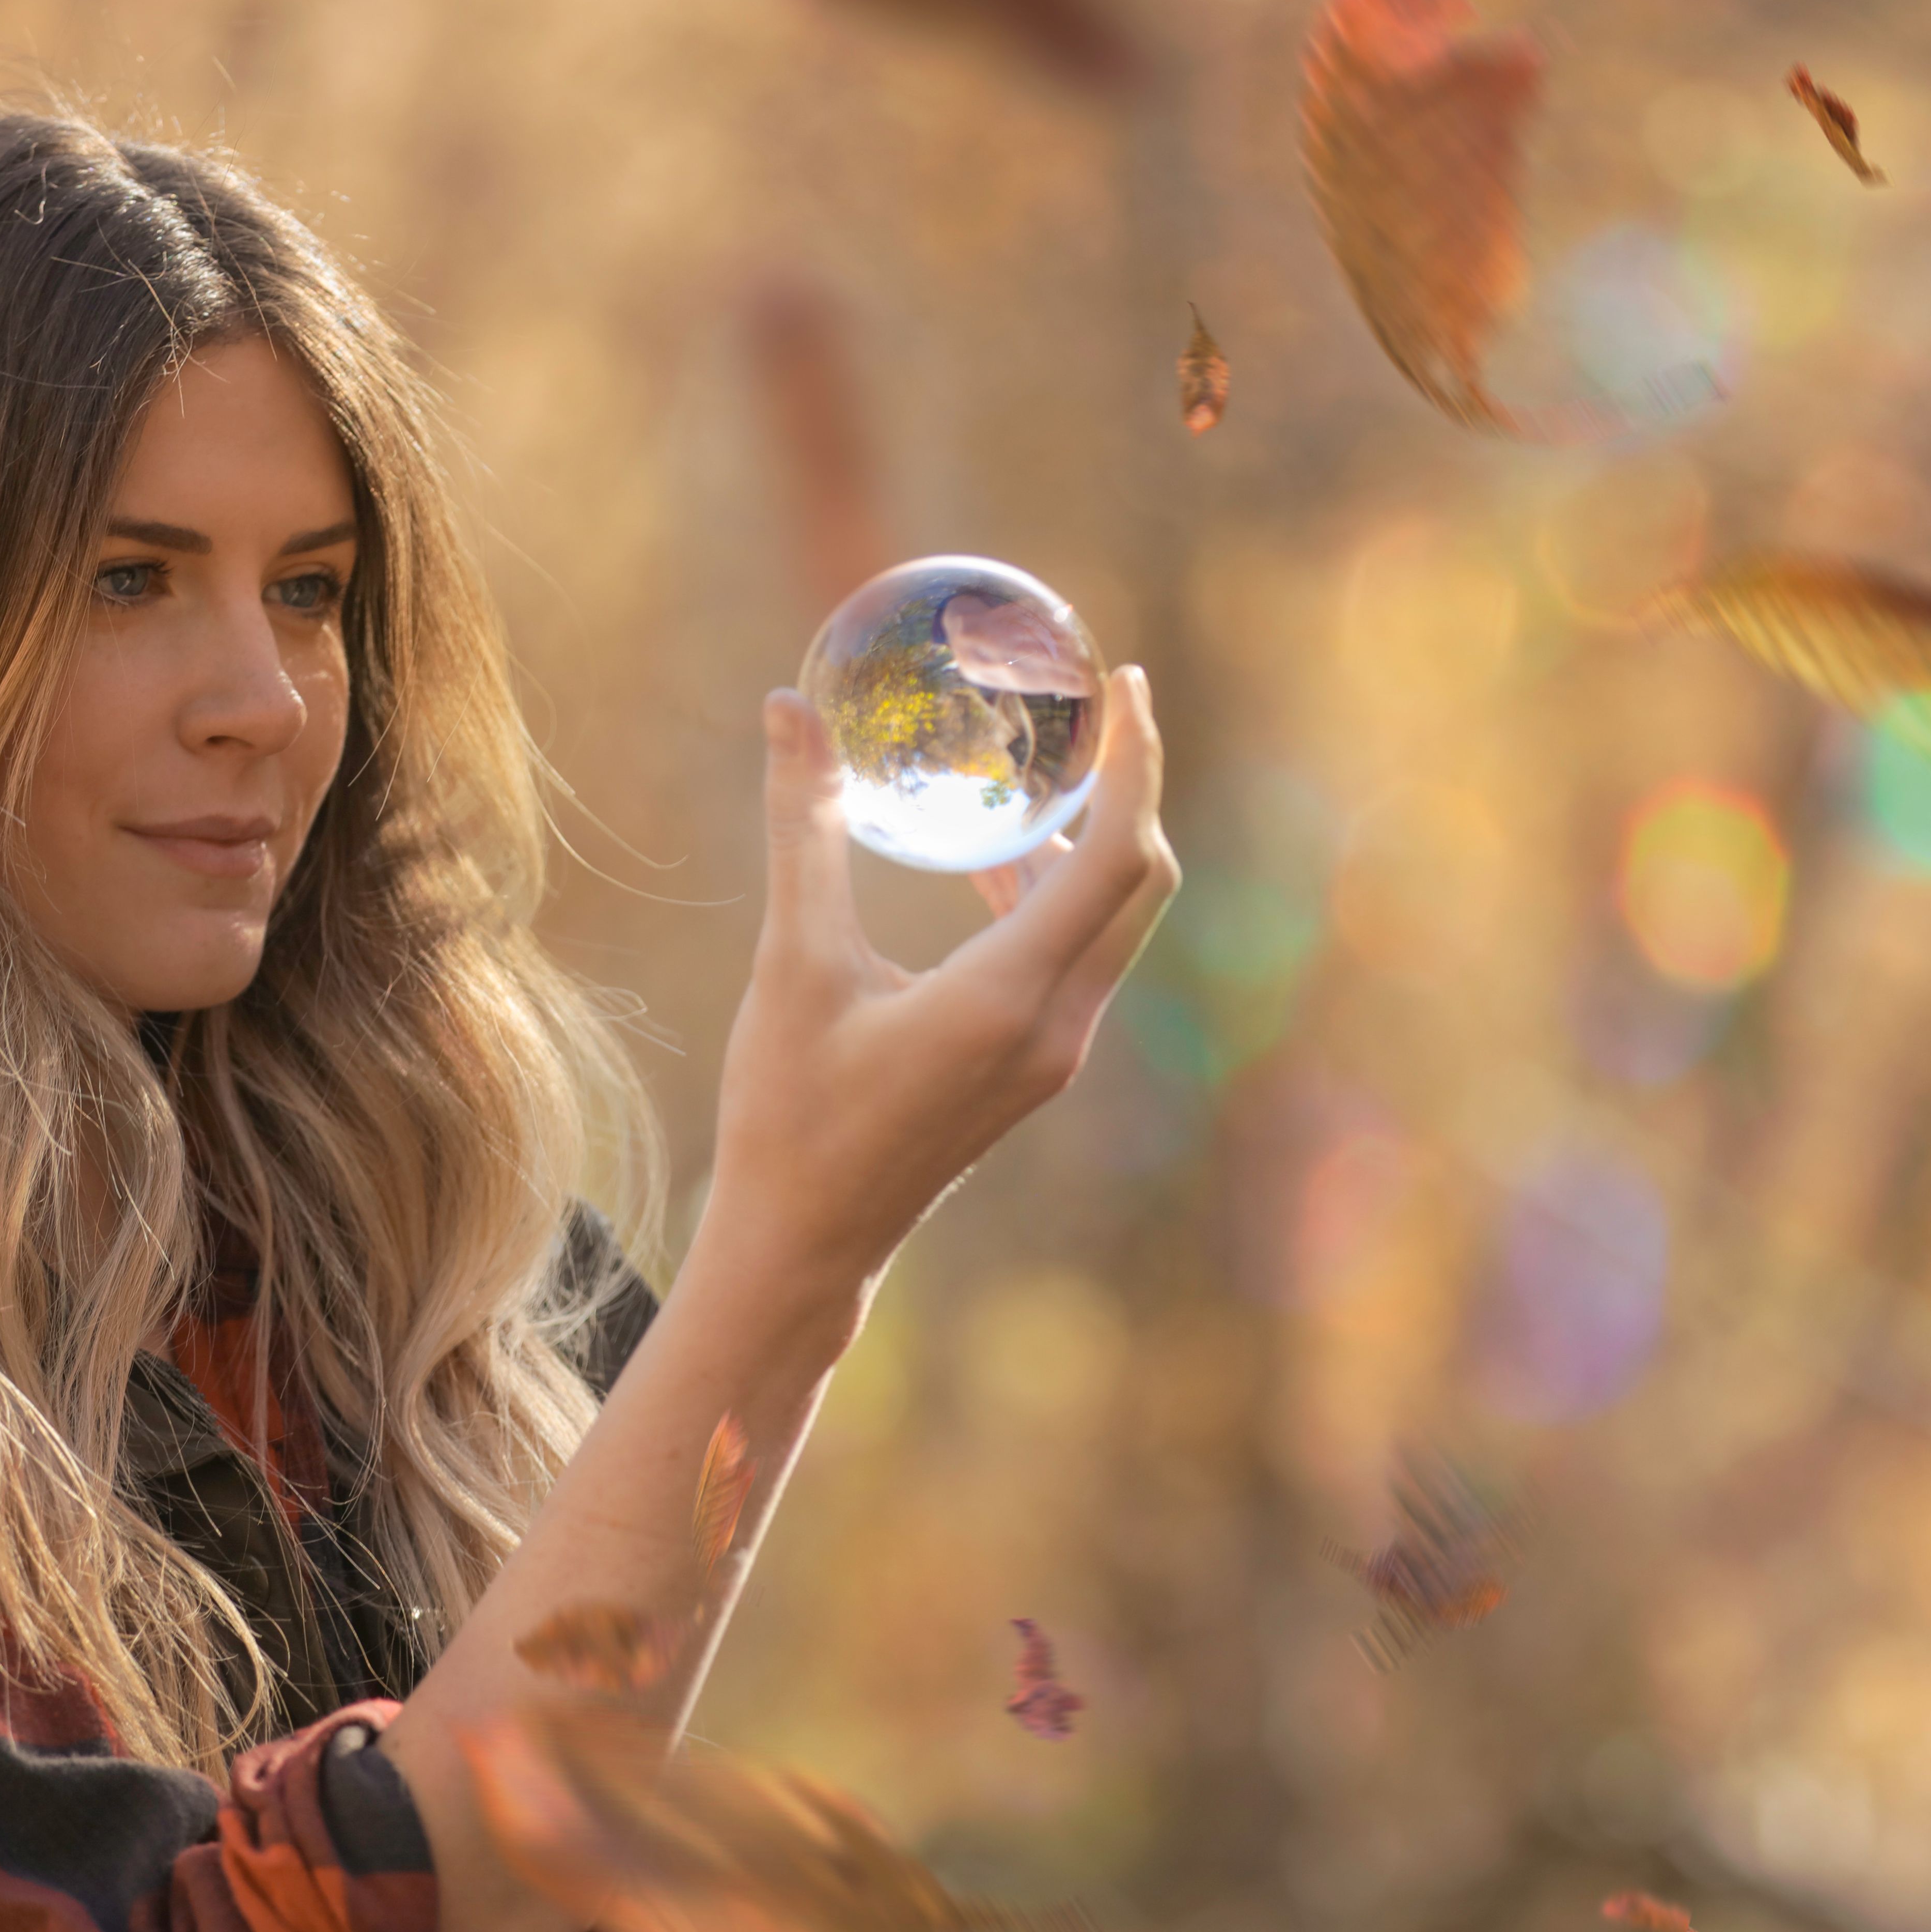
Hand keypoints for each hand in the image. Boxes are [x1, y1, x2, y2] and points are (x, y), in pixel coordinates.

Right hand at [696, 666, 1175, 1301]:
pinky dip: (1056, 897)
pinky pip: (1077, 959)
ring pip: (1112, 925)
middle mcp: (1055, 1026)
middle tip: (1098, 716)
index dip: (1138, 764)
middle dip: (1131, 792)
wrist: (805, 1244)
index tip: (1131, 686)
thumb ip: (804, 829)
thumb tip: (789, 707)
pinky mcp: (1032, 1067)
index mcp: (1010, 997)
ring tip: (1034, 780)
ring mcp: (1052, 1053)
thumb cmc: (789, 1112)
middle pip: (1141, 885)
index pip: (1118, 858)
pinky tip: (990, 869)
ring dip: (1090, 846)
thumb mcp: (791, 963)